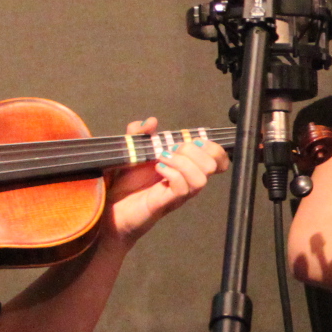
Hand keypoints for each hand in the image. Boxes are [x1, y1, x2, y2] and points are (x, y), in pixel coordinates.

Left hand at [104, 117, 228, 246]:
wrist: (112, 209)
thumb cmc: (127, 182)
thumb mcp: (131, 150)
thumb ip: (139, 133)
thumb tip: (151, 121)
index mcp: (187, 167)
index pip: (218, 158)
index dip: (212, 147)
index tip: (187, 142)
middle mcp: (188, 181)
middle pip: (213, 165)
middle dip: (192, 150)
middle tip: (170, 150)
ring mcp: (179, 194)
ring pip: (201, 179)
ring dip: (182, 163)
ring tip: (162, 159)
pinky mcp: (166, 203)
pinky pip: (182, 188)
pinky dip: (171, 173)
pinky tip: (158, 169)